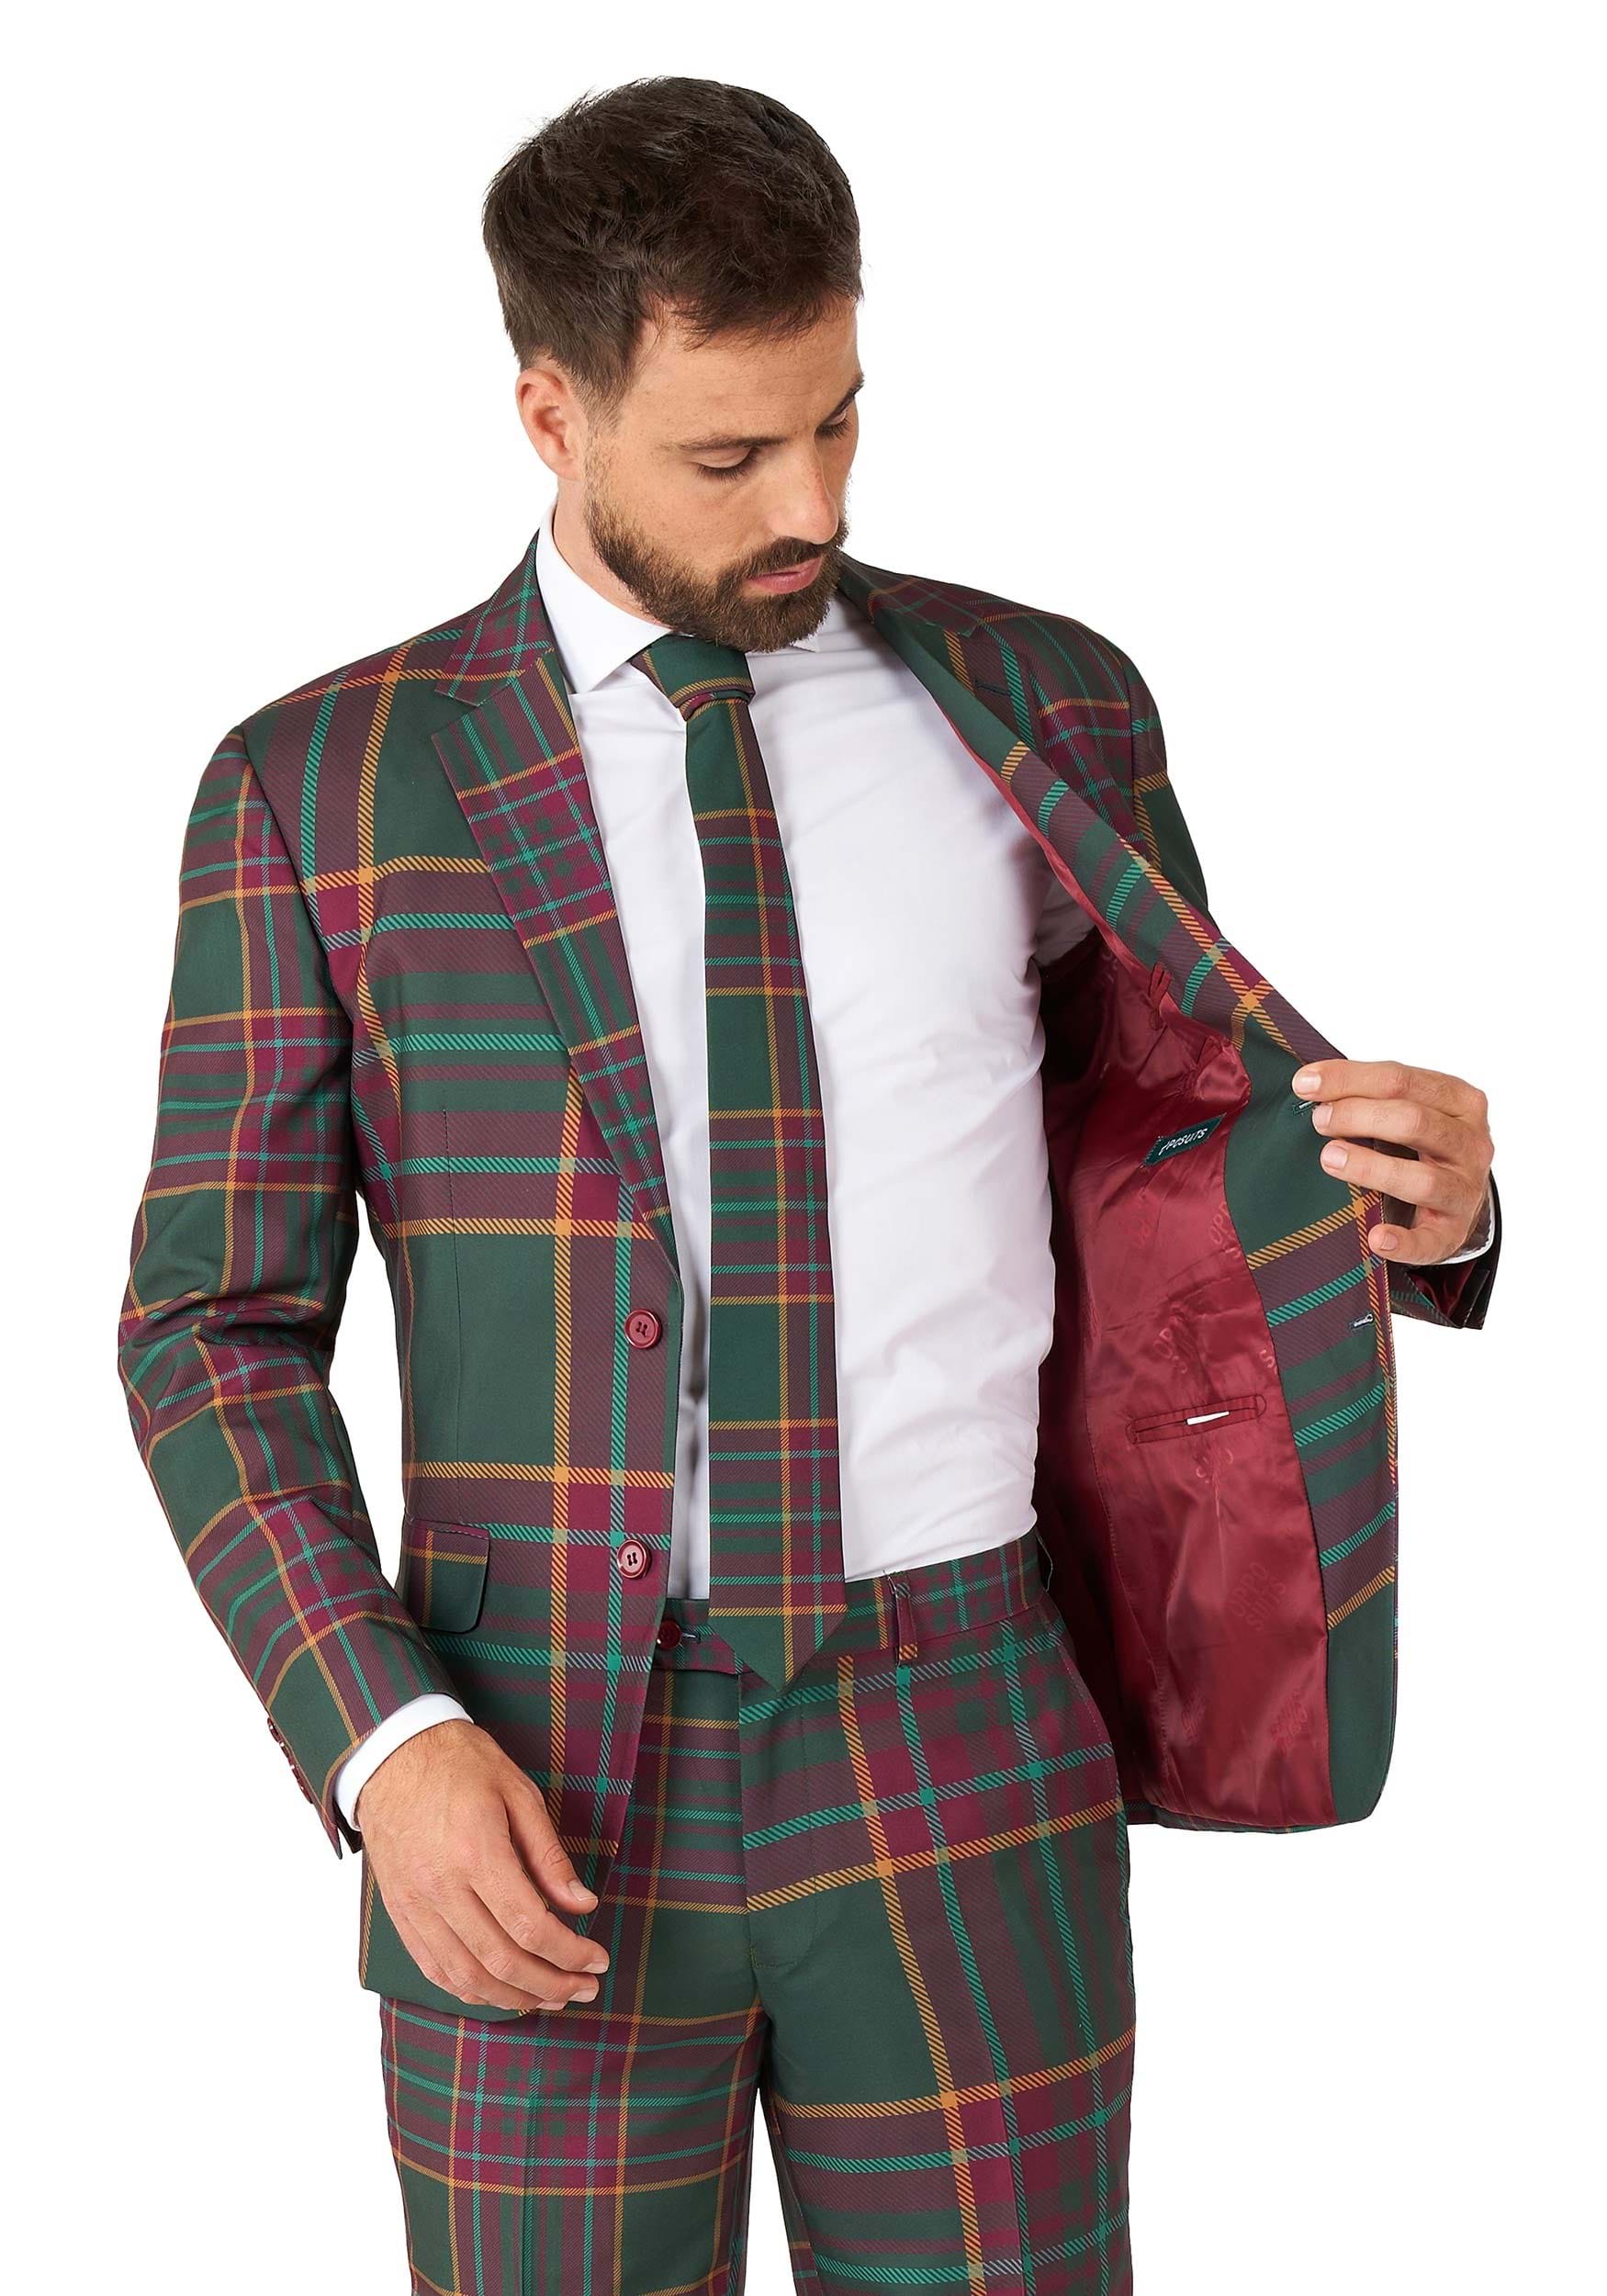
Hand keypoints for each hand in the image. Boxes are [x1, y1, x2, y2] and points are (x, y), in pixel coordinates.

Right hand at [354, 1717, 608, 2011]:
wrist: (390, 1755)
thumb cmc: (460, 1764)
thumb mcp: (518, 1792)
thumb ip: (549, 1855)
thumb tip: (582, 1904)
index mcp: (476, 1853)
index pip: (530, 1926)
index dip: (570, 1952)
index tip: (598, 1959)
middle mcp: (442, 1889)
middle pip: (502, 1961)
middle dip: (552, 1984)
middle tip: (585, 1989)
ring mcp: (416, 1906)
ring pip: (467, 1978)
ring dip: (515, 1998)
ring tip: (551, 1998)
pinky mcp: (401, 1914)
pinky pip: (435, 1970)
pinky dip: (471, 1991)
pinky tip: (502, 1992)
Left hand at [1292, 1059, 1493, 1264]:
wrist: (1456, 1194)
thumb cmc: (1420, 1143)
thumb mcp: (1406, 1107)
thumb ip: (1367, 1092)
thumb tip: (1308, 1081)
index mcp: (1461, 1101)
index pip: (1403, 1080)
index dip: (1350, 1080)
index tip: (1306, 1084)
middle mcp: (1471, 1144)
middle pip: (1415, 1122)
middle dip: (1359, 1117)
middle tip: (1319, 1121)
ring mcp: (1466, 1190)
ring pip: (1422, 1179)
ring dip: (1372, 1168)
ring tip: (1329, 1158)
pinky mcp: (1453, 1232)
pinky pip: (1430, 1240)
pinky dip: (1403, 1241)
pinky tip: (1375, 1237)